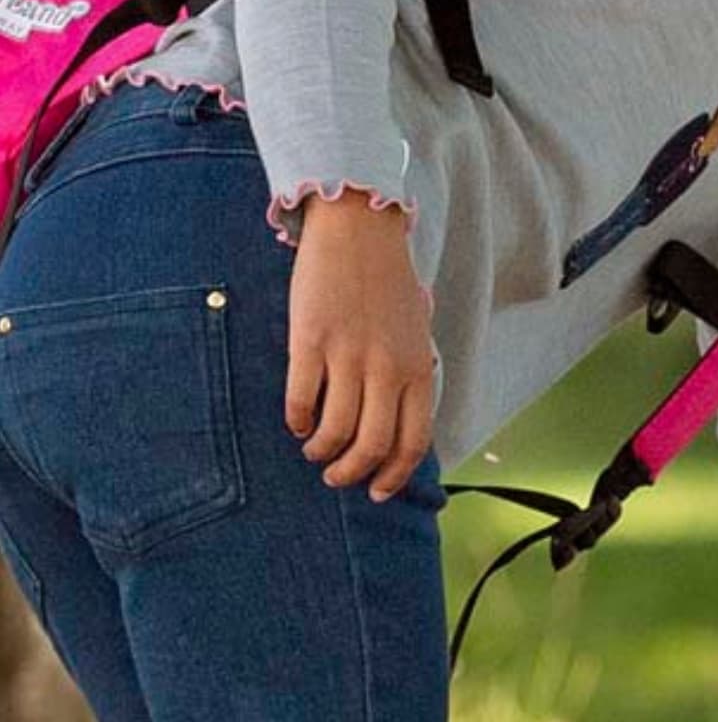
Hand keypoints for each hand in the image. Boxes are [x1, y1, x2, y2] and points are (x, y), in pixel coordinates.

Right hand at [285, 196, 438, 498]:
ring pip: (334, 430)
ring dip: (321, 451)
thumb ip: (413, 374)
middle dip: (351, 472)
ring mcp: (348, 356)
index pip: (412, 441)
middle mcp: (387, 368)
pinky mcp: (310, 341)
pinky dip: (295, 421)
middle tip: (336, 477)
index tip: (377, 491)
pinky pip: (300, 399)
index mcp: (418, 369)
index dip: (393, 474)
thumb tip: (403, 419)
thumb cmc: (388, 282)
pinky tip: (295, 422)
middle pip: (371, 446)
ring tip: (314, 449)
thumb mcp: (417, 331)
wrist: (360, 231)